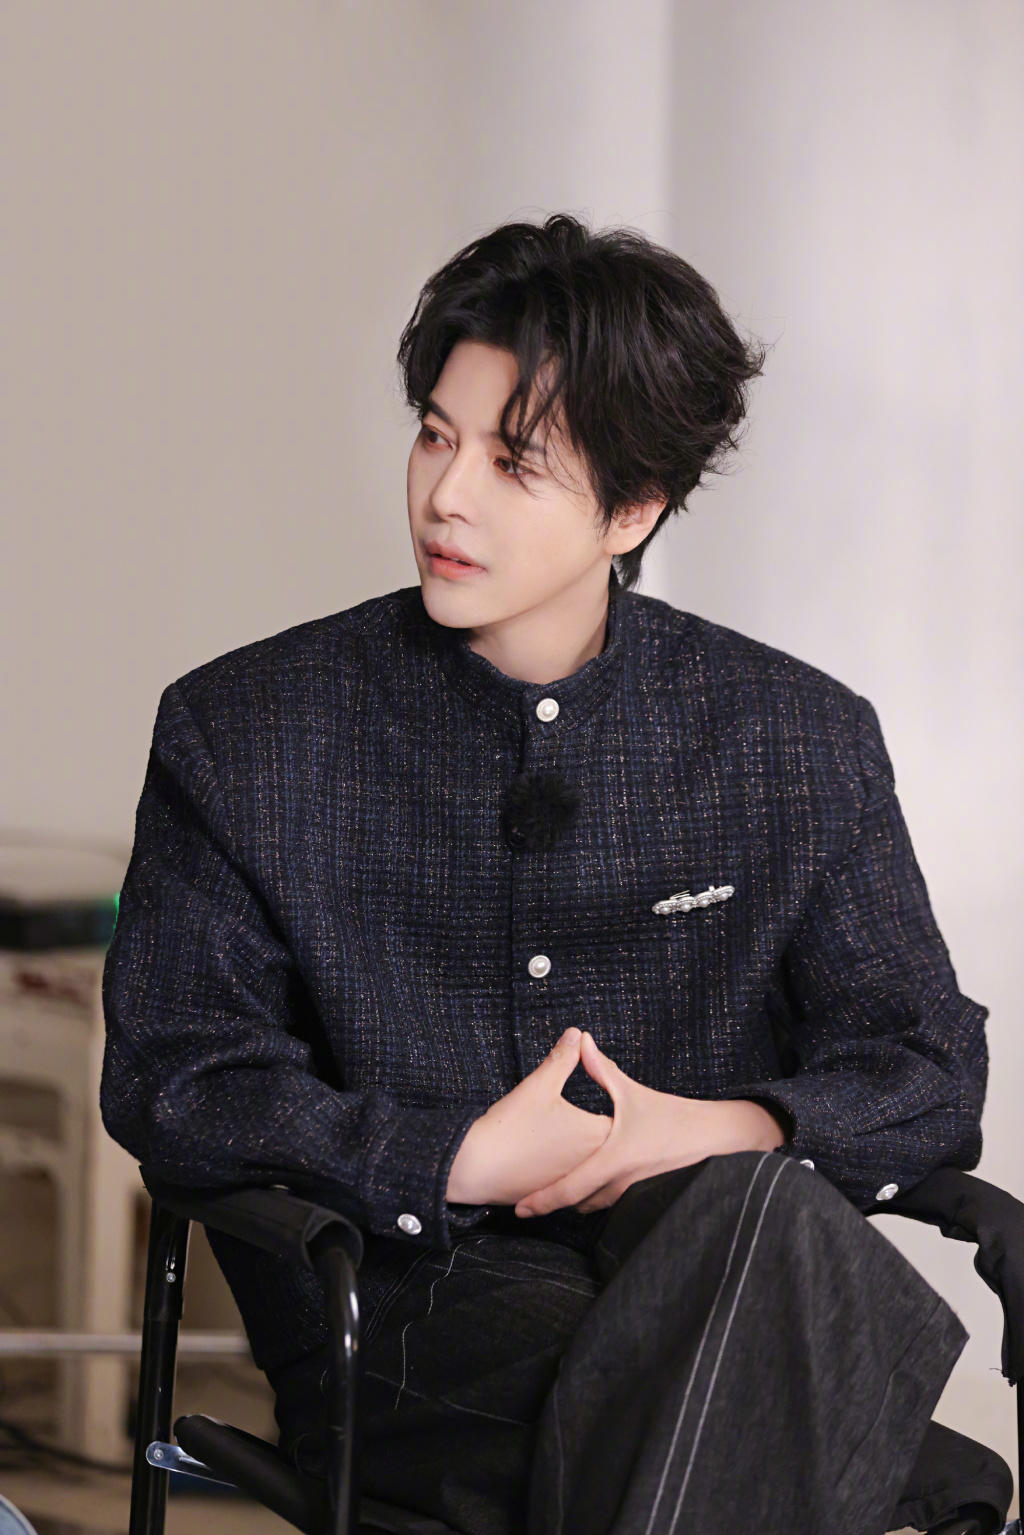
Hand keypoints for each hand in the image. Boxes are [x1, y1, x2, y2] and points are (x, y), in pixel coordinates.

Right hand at [446, 1027, 612, 1206]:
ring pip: (594, 1162)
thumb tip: (576, 1033)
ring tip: (584, 1135)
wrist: (476, 1168)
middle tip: (607, 1113)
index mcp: (596, 1134)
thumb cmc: (510, 1126)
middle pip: (612, 1141)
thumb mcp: (539, 1085)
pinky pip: (575, 1178)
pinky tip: (559, 1154)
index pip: (623, 1116)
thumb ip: (562, 1058)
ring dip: (590, 1149)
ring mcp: (576, 1182)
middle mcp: (593, 1162)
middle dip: (609, 1128)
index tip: (622, 1096)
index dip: (621, 1105)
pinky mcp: (558, 1194)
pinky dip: (572, 1165)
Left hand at [514, 1031, 787, 1217]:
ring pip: (595, 1206)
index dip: (542, 1201)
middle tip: (528, 1200)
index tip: (520, 1209)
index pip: (570, 1189)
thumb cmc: (673, 1115)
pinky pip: (613, 1203)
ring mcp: (634, 1194)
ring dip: (577, 1200)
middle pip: (577, 1203)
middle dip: (554, 1202)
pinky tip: (587, 1188)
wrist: (715, 1138)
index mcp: (613, 1158)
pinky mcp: (645, 1197)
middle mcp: (621, 1183)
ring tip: (552, 1194)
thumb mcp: (633, 1092)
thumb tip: (581, 1039)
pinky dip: (597, 1197)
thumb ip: (602, 1069)